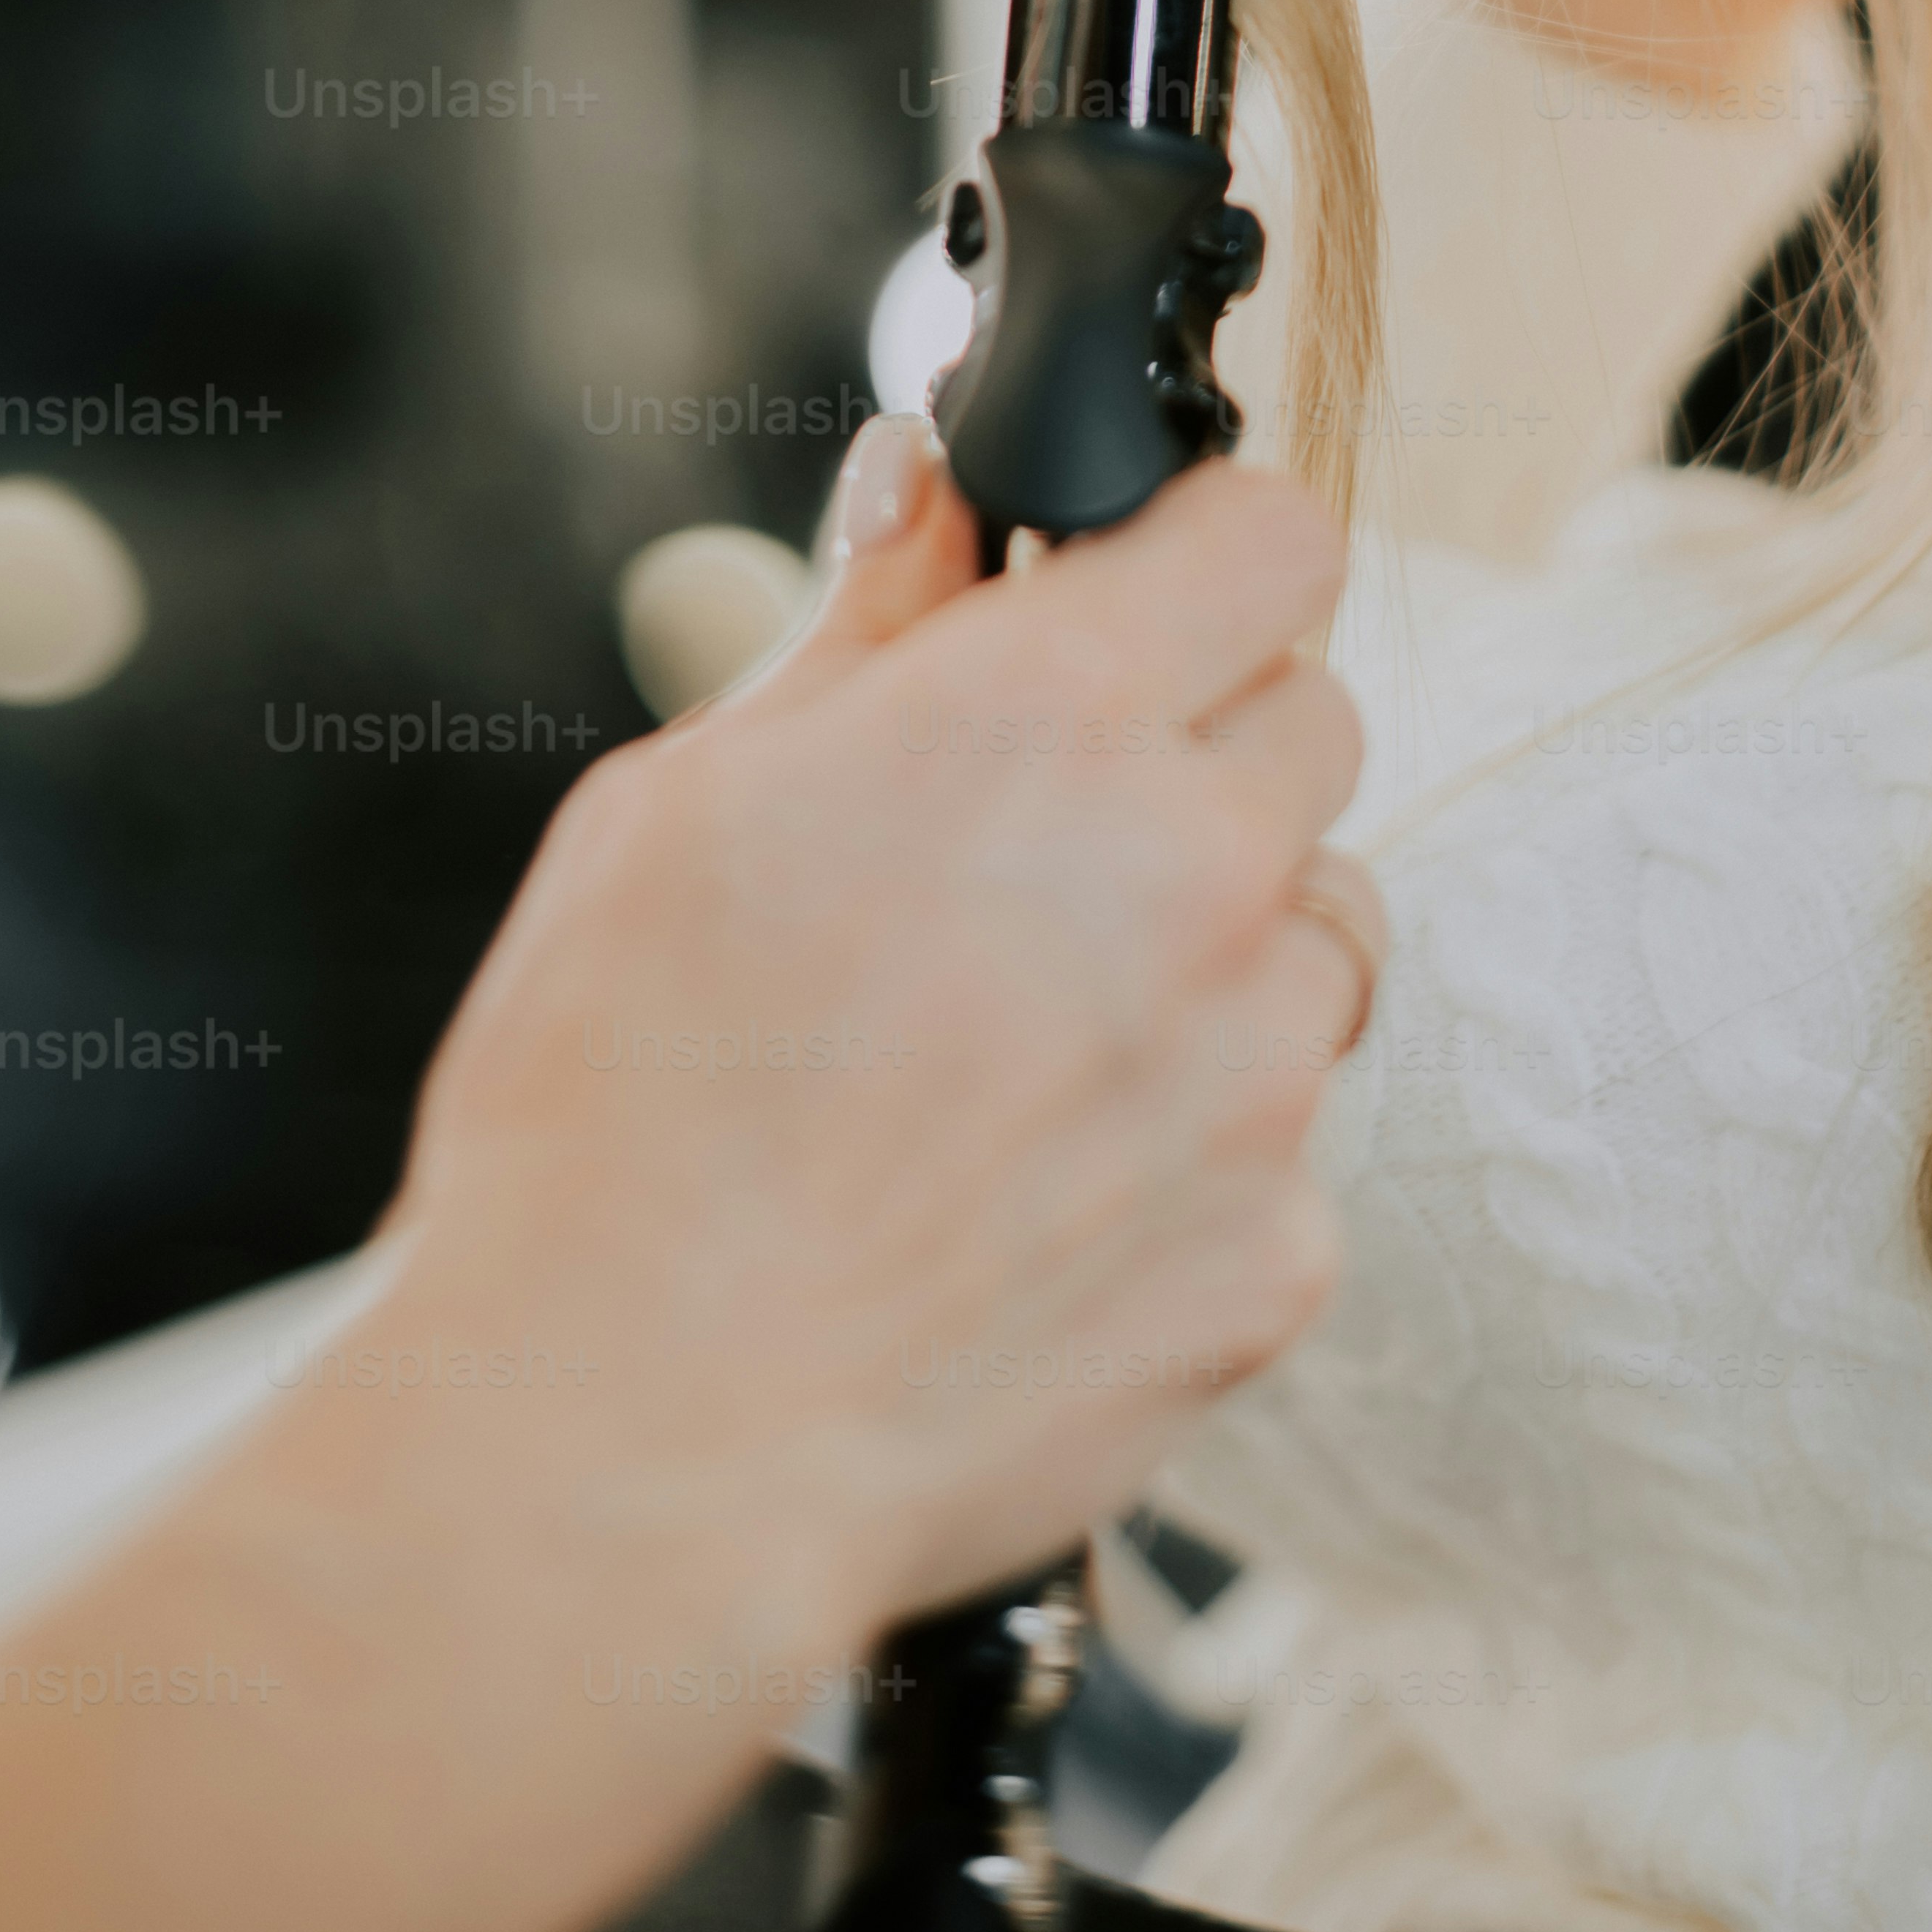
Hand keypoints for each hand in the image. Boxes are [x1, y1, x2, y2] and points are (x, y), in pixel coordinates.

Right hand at [0, 441, 1379, 1931]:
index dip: (1208, 553)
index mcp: (1046, 722)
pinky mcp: (1278, 1250)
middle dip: (1203, 748)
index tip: (1144, 598)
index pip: (1272, 538)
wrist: (632, 1446)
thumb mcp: (682, 802)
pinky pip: (1283, 1142)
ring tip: (1027, 1043)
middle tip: (1046, 839)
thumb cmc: (612, 1111)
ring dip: (1217, 950)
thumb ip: (860, 627)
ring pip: (1318, 934)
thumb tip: (930, 485)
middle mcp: (1190, 873)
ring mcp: (1255, 1074)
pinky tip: (1031, 1202)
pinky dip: (1189, 1153)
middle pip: (1314, 722)